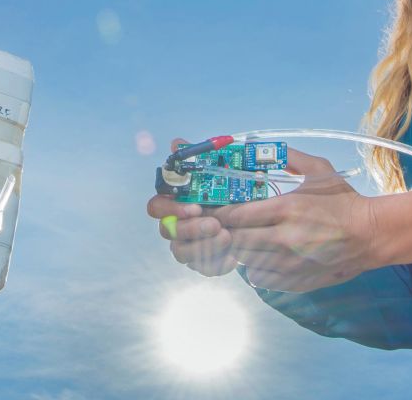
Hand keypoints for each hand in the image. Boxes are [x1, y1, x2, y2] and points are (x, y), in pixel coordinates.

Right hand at [145, 138, 238, 277]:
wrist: (256, 214)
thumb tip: (176, 143)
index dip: (171, 209)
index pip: (156, 207)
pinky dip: (217, 264)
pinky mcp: (204, 262)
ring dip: (203, 247)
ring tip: (228, 237)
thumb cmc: (232, 189)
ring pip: (182, 253)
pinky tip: (233, 257)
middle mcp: (176, 224)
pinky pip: (203, 268)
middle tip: (215, 224)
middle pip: (167, 232)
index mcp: (175, 202)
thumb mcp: (221, 170)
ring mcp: (188, 245)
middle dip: (190, 229)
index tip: (195, 206)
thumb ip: (199, 157)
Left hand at [212, 148, 376, 292]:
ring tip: (246, 240)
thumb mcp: (318, 169)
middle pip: (235, 240)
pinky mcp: (294, 281)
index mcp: (286, 208)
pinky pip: (258, 279)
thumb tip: (259, 147)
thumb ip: (288, 157)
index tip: (217, 210)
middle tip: (228, 226)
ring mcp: (289, 264)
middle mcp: (284, 238)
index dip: (221, 214)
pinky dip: (254, 269)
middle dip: (227, 233)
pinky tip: (262, 257)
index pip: (236, 216)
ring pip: (243, 261)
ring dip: (240, 251)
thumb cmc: (344, 201)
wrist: (371, 235)